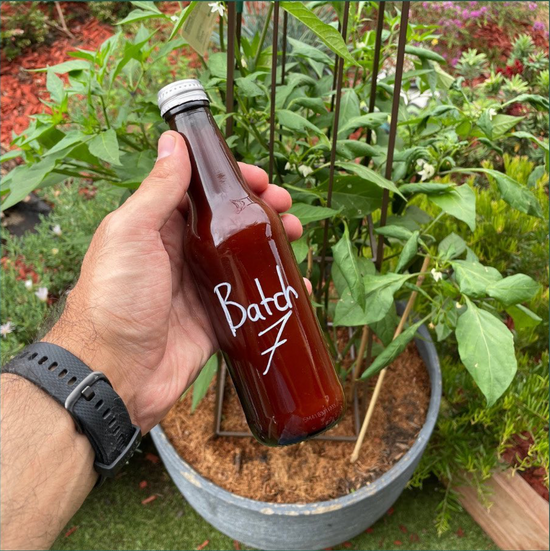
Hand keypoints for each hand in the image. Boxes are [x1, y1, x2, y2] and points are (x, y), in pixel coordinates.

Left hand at [45, 131, 305, 432]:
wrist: (115, 371)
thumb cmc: (116, 297)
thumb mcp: (132, 233)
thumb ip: (157, 190)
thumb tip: (173, 140)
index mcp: (158, 227)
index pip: (201, 193)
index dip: (231, 181)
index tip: (260, 178)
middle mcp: (181, 254)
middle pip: (228, 223)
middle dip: (260, 210)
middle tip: (287, 208)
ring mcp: (201, 287)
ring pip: (244, 258)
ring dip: (271, 244)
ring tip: (296, 237)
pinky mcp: (216, 319)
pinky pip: (251, 299)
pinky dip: (274, 289)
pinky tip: (298, 284)